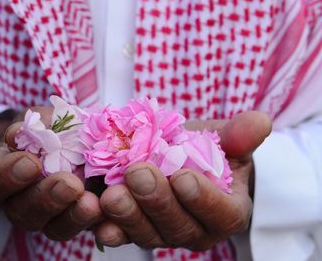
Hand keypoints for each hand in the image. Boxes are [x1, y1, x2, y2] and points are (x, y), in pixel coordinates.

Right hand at [0, 107, 101, 240]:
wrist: (69, 143)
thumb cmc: (47, 129)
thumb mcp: (38, 119)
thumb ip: (32, 125)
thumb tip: (21, 132)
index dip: (4, 177)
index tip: (30, 161)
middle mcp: (18, 202)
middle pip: (22, 212)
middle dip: (47, 198)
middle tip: (69, 183)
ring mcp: (48, 216)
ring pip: (54, 227)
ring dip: (73, 216)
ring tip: (91, 202)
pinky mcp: (77, 220)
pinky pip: (85, 230)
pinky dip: (99, 222)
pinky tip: (110, 210)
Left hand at [94, 111, 271, 249]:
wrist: (178, 159)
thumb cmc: (207, 151)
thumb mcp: (226, 139)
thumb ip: (240, 134)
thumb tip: (260, 122)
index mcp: (226, 211)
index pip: (220, 214)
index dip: (203, 199)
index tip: (183, 177)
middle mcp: (195, 230)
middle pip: (178, 226)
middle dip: (157, 201)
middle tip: (138, 174)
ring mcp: (162, 232)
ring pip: (147, 233)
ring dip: (128, 215)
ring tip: (111, 194)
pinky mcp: (134, 228)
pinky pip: (122, 233)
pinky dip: (108, 226)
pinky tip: (95, 215)